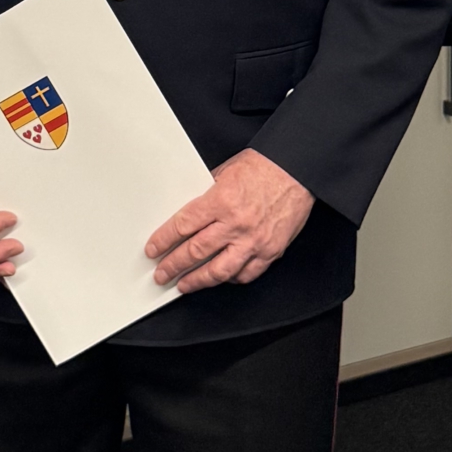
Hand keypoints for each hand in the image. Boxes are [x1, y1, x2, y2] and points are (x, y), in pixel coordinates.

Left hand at [146, 149, 314, 292]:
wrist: (298, 170)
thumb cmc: (265, 166)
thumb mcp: (226, 171)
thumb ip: (207, 193)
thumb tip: (189, 213)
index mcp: (221, 200)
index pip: (183, 226)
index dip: (164, 241)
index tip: (153, 249)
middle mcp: (236, 224)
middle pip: (195, 251)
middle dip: (173, 265)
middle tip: (161, 273)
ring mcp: (254, 240)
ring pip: (218, 270)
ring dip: (196, 280)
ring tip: (184, 284)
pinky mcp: (270, 251)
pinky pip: (246, 273)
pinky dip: (231, 278)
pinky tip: (220, 278)